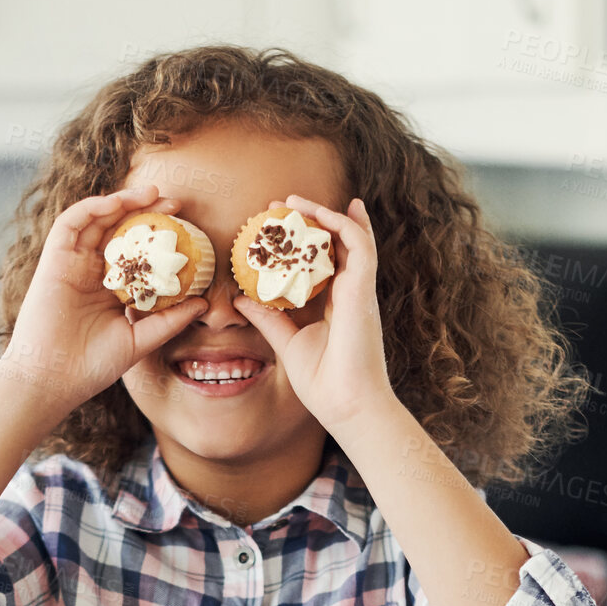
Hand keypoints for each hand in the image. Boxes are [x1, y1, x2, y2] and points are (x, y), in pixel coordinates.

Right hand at [1, 183, 207, 408]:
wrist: (53, 379)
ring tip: (152, 193)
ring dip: (123, 201)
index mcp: (111, 288)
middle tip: (175, 203)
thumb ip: (168, 321)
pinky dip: (93, 208)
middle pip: (119, 229)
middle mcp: (91, 271)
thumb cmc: (93, 365)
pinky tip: (117, 203)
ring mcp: (72, 263)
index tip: (188, 229)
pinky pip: (71, 223)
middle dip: (146, 210)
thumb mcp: (139, 340)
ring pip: (97, 219)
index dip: (160, 237)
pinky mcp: (54, 259)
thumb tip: (202, 304)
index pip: (137, 252)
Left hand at [233, 194, 393, 439]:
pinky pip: (359, 246)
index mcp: (335, 305)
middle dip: (310, 220)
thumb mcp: (287, 343)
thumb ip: (269, 318)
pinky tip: (324, 210)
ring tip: (295, 200)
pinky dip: (344, 225)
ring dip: (324, 214)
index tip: (277, 228)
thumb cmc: (324, 384)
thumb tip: (242, 299)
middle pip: (335, 245)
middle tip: (281, 206)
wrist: (346, 405)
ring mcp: (359, 290)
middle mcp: (350, 293)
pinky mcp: (364, 290)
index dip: (303, 243)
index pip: (323, 263)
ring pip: (350, 238)